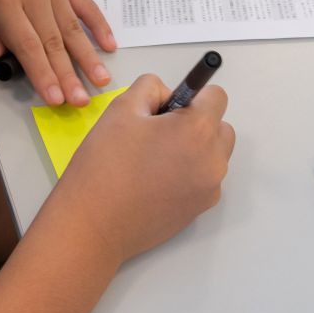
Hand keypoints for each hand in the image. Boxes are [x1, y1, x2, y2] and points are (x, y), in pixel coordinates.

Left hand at [0, 0, 115, 106]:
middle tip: (82, 101)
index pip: (28, 45)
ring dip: (88, 56)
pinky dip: (99, 25)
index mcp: (4, 1)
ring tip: (101, 80)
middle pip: (54, 41)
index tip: (55, 99)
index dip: (43, 74)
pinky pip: (85, 4)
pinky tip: (109, 45)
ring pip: (73, 27)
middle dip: (69, 75)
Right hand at [45, 75, 235, 266]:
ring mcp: (209, 189)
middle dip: (196, 123)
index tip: (167, 108)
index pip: (216, 96)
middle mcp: (213, 160)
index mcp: (198, 130)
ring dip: (195, 149)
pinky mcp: (200, 210)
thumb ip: (151, 88)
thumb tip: (168, 96)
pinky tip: (155, 182)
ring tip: (154, 160)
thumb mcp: (122, 107)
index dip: (192, 96)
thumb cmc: (105, 163)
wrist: (93, 224)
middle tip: (157, 133)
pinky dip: (188, 175)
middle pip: (220, 127)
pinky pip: (203, 180)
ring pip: (213, 155)